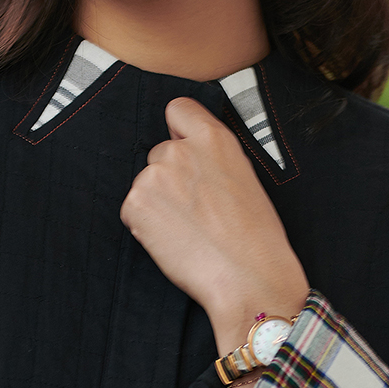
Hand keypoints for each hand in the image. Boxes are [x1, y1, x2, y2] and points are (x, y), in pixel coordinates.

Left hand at [120, 97, 308, 362]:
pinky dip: (145, 226)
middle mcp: (180, 150)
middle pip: (158, 153)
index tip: (185, 152)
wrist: (247, 277)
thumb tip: (192, 163)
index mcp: (215, 139)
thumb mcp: (245, 179)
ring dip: (157, 204)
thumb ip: (213, 161)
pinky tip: (174, 242)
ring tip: (187, 232)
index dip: (179, 132)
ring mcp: (154, 176)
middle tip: (193, 212)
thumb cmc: (257, 238)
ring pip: (145, 184)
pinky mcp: (136, 204)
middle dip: (169, 178)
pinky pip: (132, 210)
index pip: (178, 110)